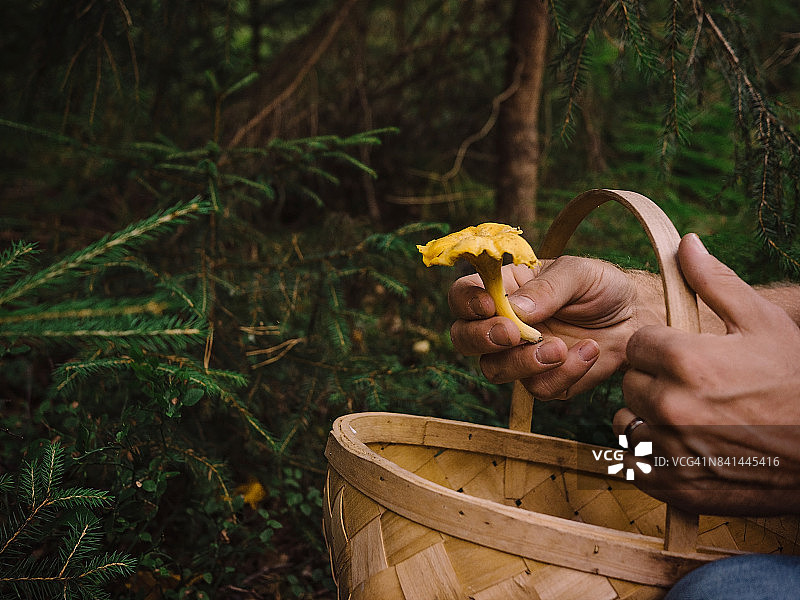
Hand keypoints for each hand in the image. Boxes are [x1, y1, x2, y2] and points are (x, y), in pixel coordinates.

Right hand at [448, 255, 662, 398]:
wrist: (637, 318)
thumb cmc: (602, 287)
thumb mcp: (579, 274)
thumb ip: (548, 288)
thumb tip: (517, 309)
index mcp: (502, 290)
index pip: (463, 295)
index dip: (466, 302)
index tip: (489, 305)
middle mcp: (502, 323)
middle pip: (464, 338)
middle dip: (483, 338)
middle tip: (515, 334)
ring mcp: (519, 355)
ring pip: (494, 369)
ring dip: (524, 362)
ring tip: (561, 348)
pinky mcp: (543, 380)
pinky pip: (537, 388)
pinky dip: (564, 374)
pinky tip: (589, 352)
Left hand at [614, 234, 799, 514]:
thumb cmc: (797, 381)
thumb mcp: (763, 323)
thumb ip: (715, 282)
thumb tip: (686, 244)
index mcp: (685, 360)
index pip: (637, 345)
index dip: (661, 348)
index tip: (686, 356)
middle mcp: (670, 405)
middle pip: (631, 383)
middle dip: (655, 381)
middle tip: (694, 388)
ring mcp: (670, 449)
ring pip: (629, 422)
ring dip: (649, 419)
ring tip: (690, 419)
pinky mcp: (674, 485)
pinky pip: (637, 463)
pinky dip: (653, 456)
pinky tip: (686, 447)